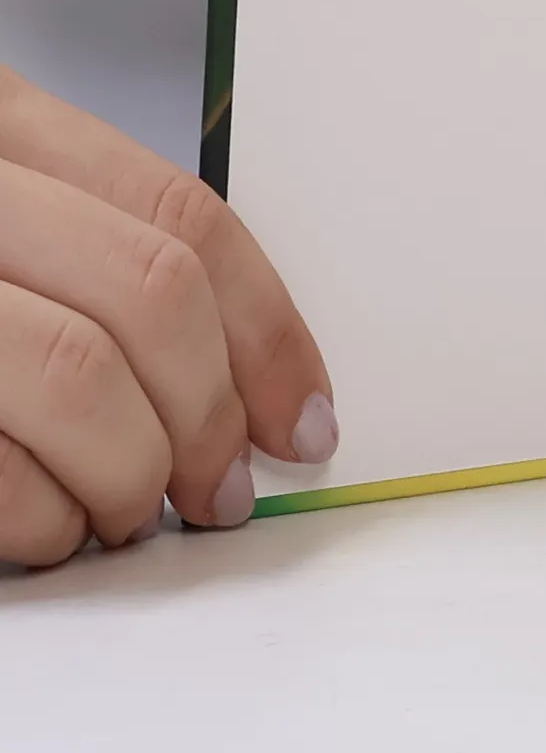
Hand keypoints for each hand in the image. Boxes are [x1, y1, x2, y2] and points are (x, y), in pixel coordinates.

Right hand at [0, 65, 334, 567]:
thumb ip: (93, 254)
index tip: (303, 418)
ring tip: (124, 513)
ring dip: (128, 473)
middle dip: (208, 416)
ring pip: (77, 378)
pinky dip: (34, 518)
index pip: (183, 222)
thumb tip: (243, 381)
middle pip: (148, 300)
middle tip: (219, 489)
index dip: (267, 330)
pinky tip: (44, 530)